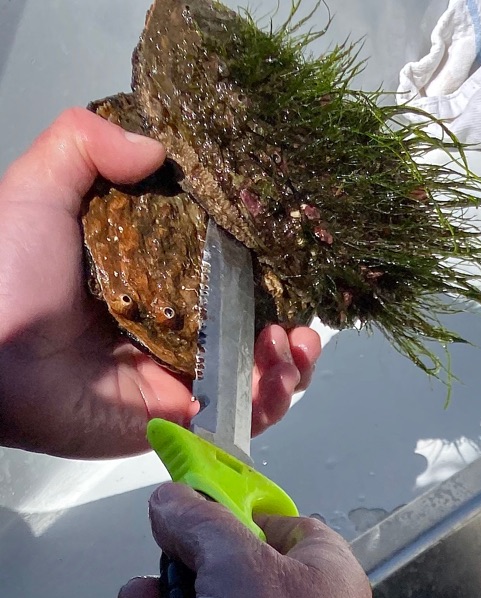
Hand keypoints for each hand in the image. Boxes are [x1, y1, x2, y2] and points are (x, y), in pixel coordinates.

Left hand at [0, 108, 320, 458]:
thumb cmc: (9, 276)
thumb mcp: (40, 188)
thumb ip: (87, 143)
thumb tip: (155, 145)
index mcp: (147, 273)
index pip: (220, 266)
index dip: (259, 263)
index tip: (284, 252)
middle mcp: (170, 325)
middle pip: (250, 324)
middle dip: (287, 320)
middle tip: (299, 314)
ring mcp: (177, 375)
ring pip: (255, 372)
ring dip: (287, 362)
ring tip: (291, 345)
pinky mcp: (179, 418)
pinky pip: (240, 416)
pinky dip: (269, 399)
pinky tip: (277, 373)